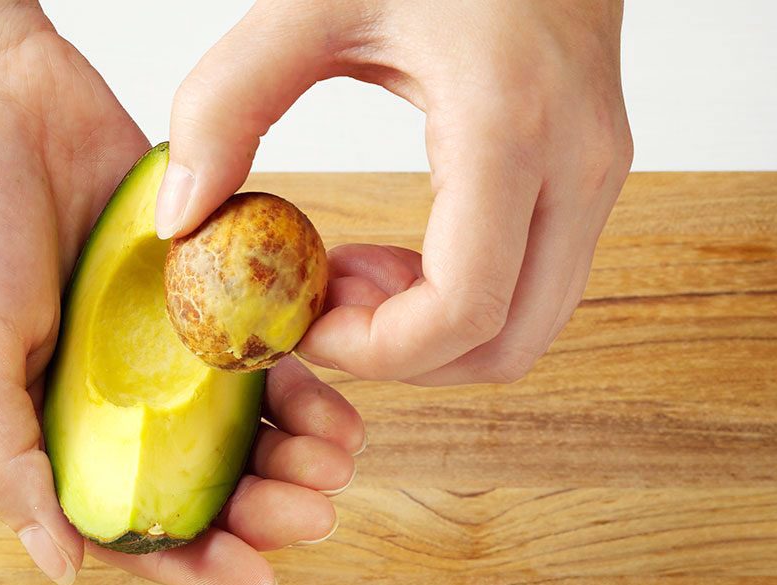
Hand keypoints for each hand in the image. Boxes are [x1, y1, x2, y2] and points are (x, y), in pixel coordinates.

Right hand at [0, 0, 364, 584]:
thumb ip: (3, 458)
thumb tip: (62, 566)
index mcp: (49, 424)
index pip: (127, 519)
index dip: (191, 561)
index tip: (257, 579)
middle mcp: (110, 391)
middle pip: (199, 476)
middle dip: (260, 506)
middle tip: (313, 513)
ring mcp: (158, 337)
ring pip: (240, 416)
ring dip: (292, 447)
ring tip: (337, 457)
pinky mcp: (196, 278)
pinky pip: (258, 336)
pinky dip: (298, 369)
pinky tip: (333, 393)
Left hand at [157, 0, 632, 383]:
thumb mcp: (310, 5)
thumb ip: (226, 104)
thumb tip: (181, 219)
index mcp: (506, 128)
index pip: (465, 311)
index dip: (377, 351)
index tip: (305, 324)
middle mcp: (575, 167)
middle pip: (505, 346)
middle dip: (403, 358)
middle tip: (324, 307)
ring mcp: (595, 176)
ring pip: (527, 329)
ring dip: (432, 336)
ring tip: (351, 277)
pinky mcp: (589, 178)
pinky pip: (532, 288)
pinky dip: (461, 303)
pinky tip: (395, 259)